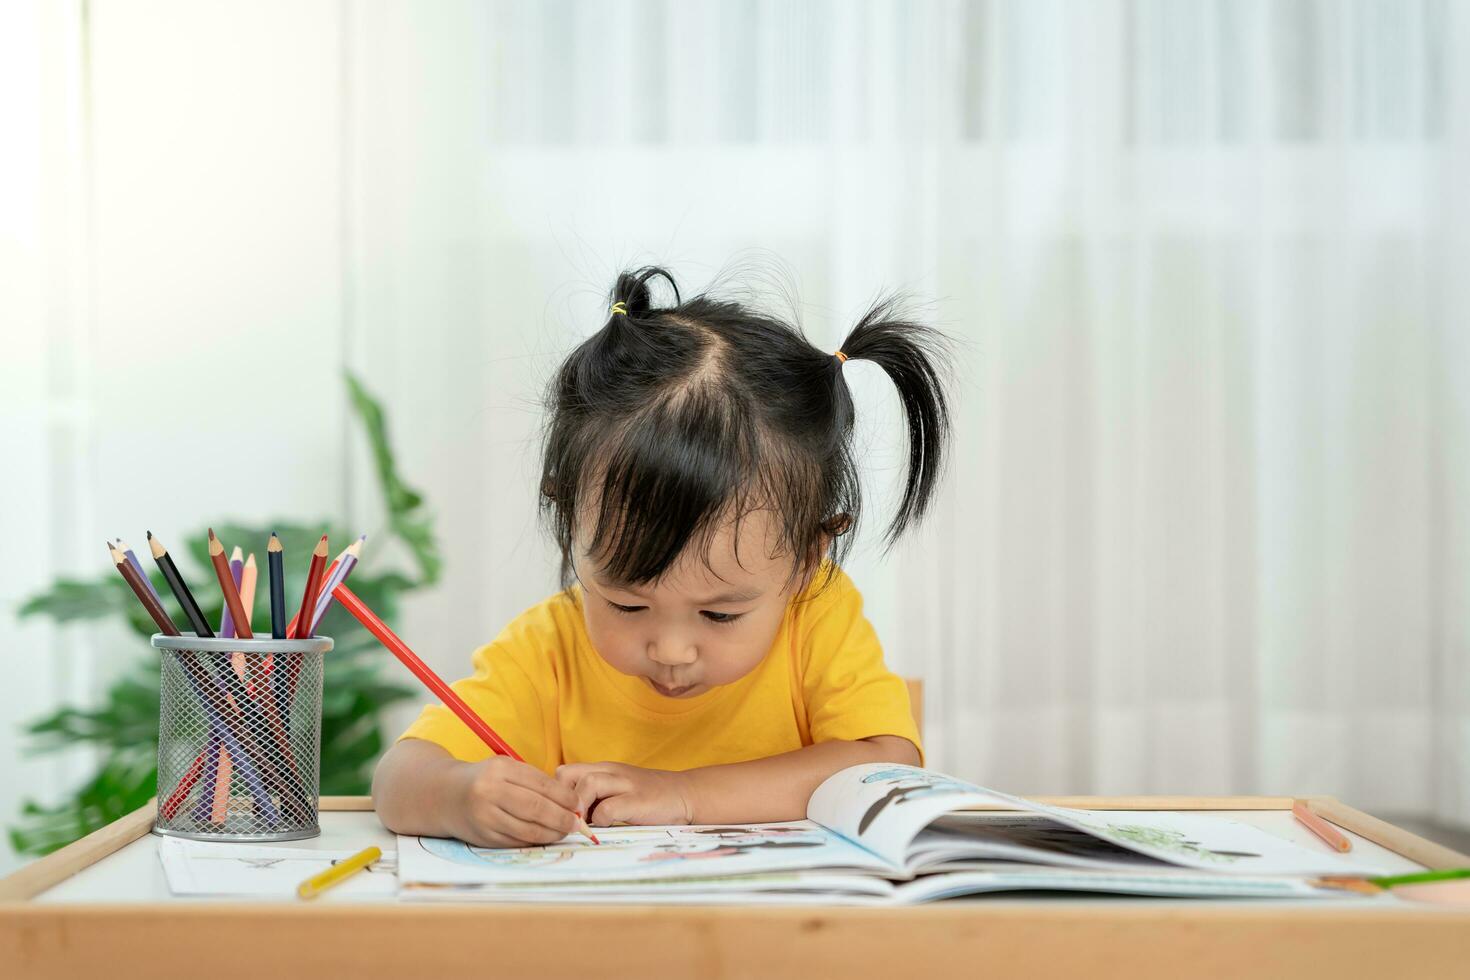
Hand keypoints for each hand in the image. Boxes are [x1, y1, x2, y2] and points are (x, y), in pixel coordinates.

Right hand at [453, 755, 584, 846]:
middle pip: (535, 808)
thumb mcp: (505, 768)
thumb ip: (533, 780)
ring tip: (565, 832)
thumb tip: (569, 800)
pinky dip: (535, 841)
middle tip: (577, 823)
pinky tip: (546, 837)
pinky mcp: (483, 837)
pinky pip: (516, 841)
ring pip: (527, 829)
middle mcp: (490, 792)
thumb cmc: (484, 780)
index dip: (564, 797)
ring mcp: (485, 816)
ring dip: (551, 833)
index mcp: (499, 769)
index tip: (579, 805)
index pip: (540, 785)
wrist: (444, 796)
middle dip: (561, 818)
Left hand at [557, 761, 694, 826]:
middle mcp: (610, 771)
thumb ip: (595, 798)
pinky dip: (601, 820)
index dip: (556, 795)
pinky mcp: (638, 800)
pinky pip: (608, 808)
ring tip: (584, 825)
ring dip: (579, 808)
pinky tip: (607, 827)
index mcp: (602, 770)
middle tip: (570, 819)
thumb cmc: (648, 799)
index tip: (562, 815)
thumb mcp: (617, 791)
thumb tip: (566, 819)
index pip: (563, 773)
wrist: (686, 794)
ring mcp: (625, 784)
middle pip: (567, 774)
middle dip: (561, 799)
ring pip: (587, 785)